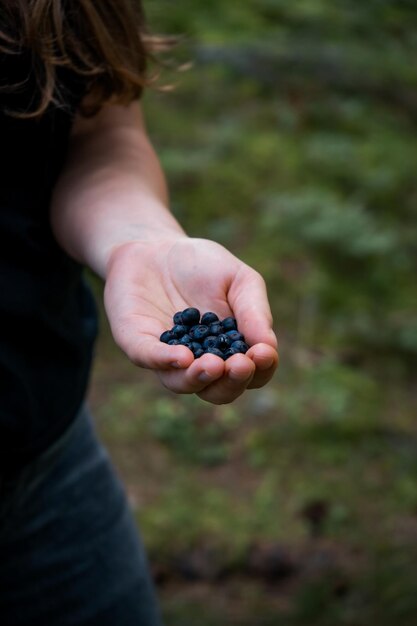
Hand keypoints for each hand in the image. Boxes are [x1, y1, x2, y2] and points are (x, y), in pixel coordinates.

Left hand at [104, 237, 278, 403]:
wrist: (155, 245)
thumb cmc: (202, 265)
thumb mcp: (239, 280)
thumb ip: (254, 311)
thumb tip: (268, 346)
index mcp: (230, 350)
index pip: (253, 374)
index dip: (261, 369)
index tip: (263, 353)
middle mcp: (199, 362)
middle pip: (219, 391)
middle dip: (232, 383)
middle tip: (239, 365)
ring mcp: (167, 357)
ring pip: (182, 384)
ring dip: (199, 379)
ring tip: (213, 365)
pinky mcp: (138, 343)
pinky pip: (149, 357)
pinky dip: (165, 360)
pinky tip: (182, 357)